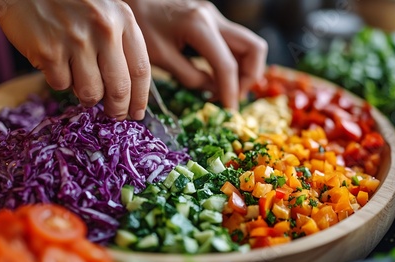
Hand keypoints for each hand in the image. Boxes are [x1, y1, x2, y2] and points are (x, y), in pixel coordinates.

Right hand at [0, 0, 150, 119]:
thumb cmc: (70, 3)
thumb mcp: (106, 12)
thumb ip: (120, 44)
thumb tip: (129, 91)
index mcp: (123, 19)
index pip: (140, 69)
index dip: (140, 98)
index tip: (137, 113)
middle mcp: (103, 30)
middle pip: (119, 88)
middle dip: (118, 109)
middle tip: (115, 116)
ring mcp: (76, 41)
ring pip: (91, 92)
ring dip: (88, 97)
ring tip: (82, 84)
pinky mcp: (49, 51)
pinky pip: (62, 85)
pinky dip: (60, 81)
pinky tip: (57, 64)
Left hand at [125, 0, 267, 110]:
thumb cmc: (140, 26)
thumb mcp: (160, 57)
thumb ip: (190, 77)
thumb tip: (213, 91)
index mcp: (199, 25)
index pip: (227, 64)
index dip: (231, 91)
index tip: (229, 111)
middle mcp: (214, 18)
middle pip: (254, 48)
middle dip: (249, 78)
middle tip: (232, 97)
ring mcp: (216, 18)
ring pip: (249, 45)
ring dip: (245, 71)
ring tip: (225, 90)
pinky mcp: (212, 21)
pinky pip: (235, 44)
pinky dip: (235, 63)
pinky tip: (218, 78)